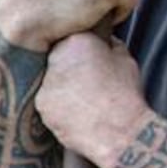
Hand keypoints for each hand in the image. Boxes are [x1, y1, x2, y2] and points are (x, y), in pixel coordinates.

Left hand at [37, 33, 151, 167]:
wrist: (120, 131)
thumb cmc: (125, 94)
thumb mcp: (125, 59)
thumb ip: (109, 45)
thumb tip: (103, 42)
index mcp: (78, 41)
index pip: (72, 37)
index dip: (82, 49)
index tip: (91, 57)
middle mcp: (55, 59)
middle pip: (57, 57)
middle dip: (69, 66)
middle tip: (86, 78)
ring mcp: (45, 85)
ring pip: (51, 81)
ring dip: (63, 86)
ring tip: (83, 98)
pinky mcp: (41, 108)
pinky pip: (49, 102)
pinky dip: (60, 105)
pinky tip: (77, 111)